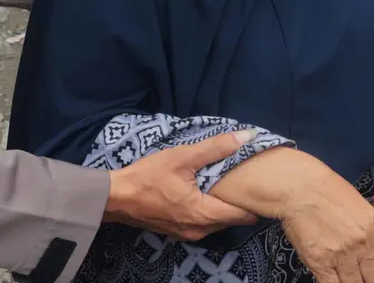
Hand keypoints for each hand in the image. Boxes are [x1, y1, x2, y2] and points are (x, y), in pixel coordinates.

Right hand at [105, 130, 258, 239]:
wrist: (116, 197)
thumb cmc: (149, 176)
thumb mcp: (183, 157)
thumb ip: (216, 147)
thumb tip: (247, 138)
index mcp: (204, 215)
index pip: (243, 215)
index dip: (253, 200)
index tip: (258, 184)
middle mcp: (199, 230)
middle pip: (231, 219)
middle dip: (239, 202)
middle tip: (244, 181)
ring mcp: (187, 234)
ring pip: (216, 222)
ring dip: (222, 206)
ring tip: (226, 185)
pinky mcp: (177, 231)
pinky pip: (202, 223)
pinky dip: (207, 210)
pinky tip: (204, 193)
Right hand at [279, 166, 373, 282]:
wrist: (299, 187)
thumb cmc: (327, 191)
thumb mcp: (360, 207)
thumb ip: (369, 231)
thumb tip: (372, 252)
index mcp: (373, 229)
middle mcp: (361, 245)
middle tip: (370, 282)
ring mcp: (341, 256)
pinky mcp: (320, 263)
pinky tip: (337, 282)